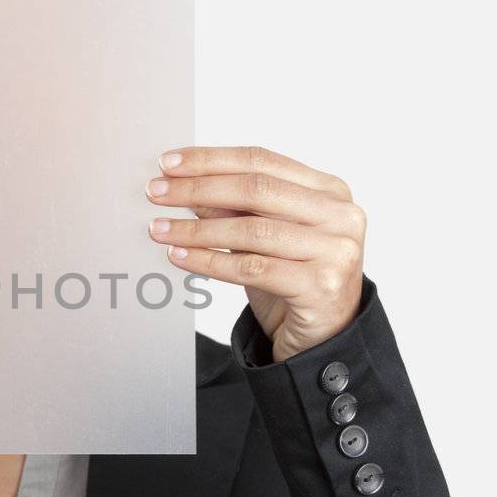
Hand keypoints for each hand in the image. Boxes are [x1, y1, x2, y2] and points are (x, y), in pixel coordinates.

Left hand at [145, 145, 364, 362]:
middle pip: (256, 189)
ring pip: (251, 230)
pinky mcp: (321, 285)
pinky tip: (179, 256)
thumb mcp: (260, 237)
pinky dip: (209, 261)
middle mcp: (340, 214)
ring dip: (196, 229)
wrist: (325, 336)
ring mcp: (335, 249)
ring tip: (158, 228)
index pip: (261, 160)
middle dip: (198, 188)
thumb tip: (181, 184)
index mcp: (329, 190)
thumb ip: (232, 208)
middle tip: (156, 192)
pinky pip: (251, 268)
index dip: (211, 159)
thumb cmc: (292, 280)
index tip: (168, 163)